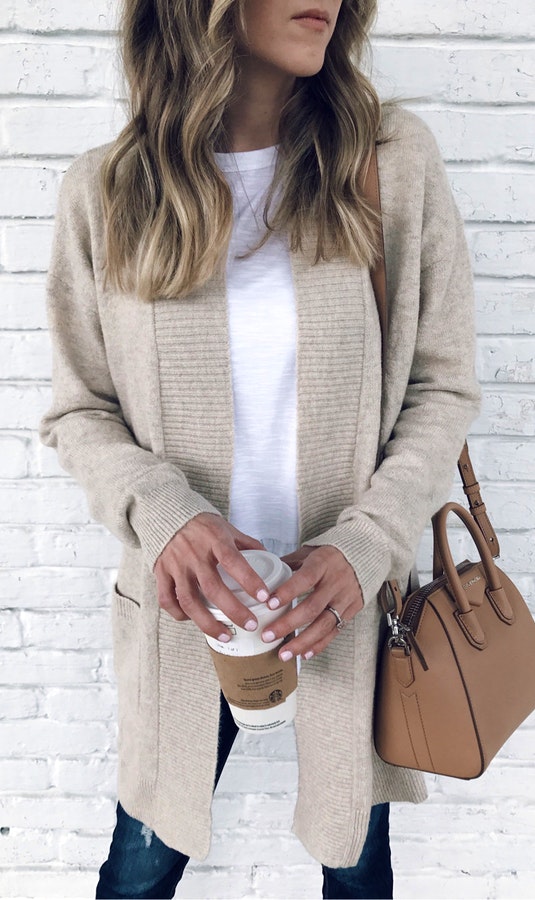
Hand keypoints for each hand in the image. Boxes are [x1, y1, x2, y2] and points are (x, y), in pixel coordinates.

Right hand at [154, 513, 269, 640]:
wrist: (167, 514)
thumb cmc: (202, 525)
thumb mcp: (227, 528)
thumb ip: (247, 544)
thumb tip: (272, 559)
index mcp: (214, 540)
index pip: (233, 561)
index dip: (249, 580)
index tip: (265, 597)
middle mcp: (194, 554)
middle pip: (213, 588)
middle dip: (234, 610)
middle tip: (251, 624)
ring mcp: (176, 566)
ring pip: (190, 601)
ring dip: (208, 622)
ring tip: (225, 635)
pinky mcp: (161, 573)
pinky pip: (167, 600)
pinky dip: (179, 614)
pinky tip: (193, 621)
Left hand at [262, 545, 363, 660]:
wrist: (363, 555)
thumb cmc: (328, 555)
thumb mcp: (309, 552)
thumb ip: (287, 563)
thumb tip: (260, 575)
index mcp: (323, 563)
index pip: (305, 579)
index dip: (288, 592)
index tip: (269, 604)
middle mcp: (336, 582)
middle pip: (312, 607)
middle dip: (288, 624)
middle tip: (267, 635)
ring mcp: (346, 598)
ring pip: (323, 624)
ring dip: (302, 642)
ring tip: (283, 653)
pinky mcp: (353, 610)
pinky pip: (335, 631)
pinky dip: (319, 645)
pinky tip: (303, 654)